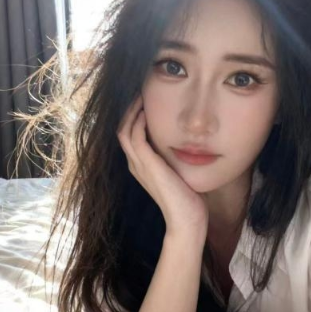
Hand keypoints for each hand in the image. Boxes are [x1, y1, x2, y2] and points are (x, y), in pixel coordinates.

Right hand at [117, 94, 208, 236]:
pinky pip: (134, 136)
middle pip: (122, 129)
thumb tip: (188, 144)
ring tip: (141, 95)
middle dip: (130, 109)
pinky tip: (146, 111)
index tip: (145, 100)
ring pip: (124, 130)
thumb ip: (175, 159)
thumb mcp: (178, 173)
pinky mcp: (146, 165)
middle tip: (140, 92)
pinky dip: (138, 121)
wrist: (186, 220)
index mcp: (141, 166)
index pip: (130, 135)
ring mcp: (138, 165)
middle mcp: (135, 164)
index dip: (134, 116)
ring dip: (132, 111)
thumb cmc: (187, 199)